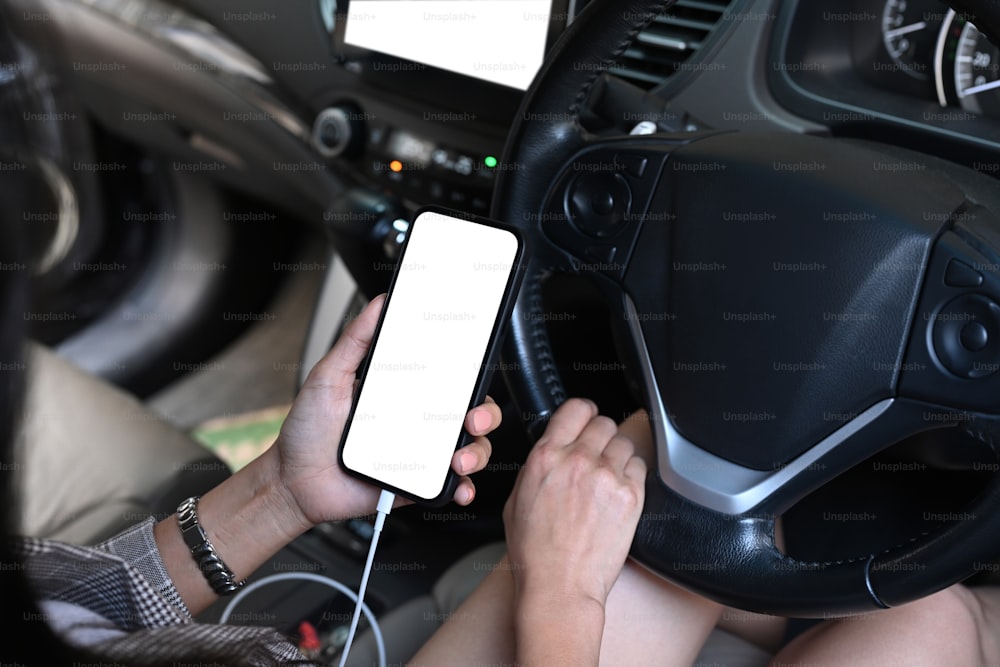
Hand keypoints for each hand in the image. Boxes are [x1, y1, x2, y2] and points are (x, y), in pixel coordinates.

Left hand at [272, 294, 500, 526]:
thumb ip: (355, 340)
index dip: (470, 376)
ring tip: (458, 458)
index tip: (474, 372)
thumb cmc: (308, 430)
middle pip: (472, 413)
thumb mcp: (329, 375)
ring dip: (476, 452)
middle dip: (486, 414)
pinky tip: (458, 486)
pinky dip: (463, 488)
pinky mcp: (416, 485)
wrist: (292, 481)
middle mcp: (419, 422)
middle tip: (473, 418)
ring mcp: (421, 455)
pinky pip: (451, 486)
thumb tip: (378, 304)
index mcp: (404, 392)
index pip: (450, 379)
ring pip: (470, 449)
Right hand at [503, 398, 646, 610]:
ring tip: (608, 480)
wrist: (559, 585)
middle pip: (604, 423)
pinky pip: (640, 467)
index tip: (587, 419)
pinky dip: (632, 476)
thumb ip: (538, 466)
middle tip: (597, 457)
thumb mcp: (517, 498)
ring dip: (618, 457)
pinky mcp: (630, 496)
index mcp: (546, 457)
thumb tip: (552, 450)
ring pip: (624, 444)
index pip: (576, 408)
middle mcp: (577, 460)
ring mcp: (606, 476)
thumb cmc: (535, 552)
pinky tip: (618, 493)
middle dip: (601, 437)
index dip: (584, 412)